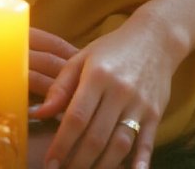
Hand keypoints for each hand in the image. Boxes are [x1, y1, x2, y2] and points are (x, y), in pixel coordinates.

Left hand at [31, 9, 176, 168]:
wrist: (154, 39)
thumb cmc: (112, 49)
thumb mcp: (82, 58)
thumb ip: (60, 86)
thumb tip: (38, 113)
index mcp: (98, 75)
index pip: (76, 117)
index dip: (61, 144)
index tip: (50, 163)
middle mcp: (119, 91)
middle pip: (96, 136)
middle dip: (77, 162)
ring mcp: (139, 104)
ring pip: (120, 144)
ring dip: (102, 166)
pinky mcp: (155, 113)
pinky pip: (147, 143)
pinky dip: (139, 162)